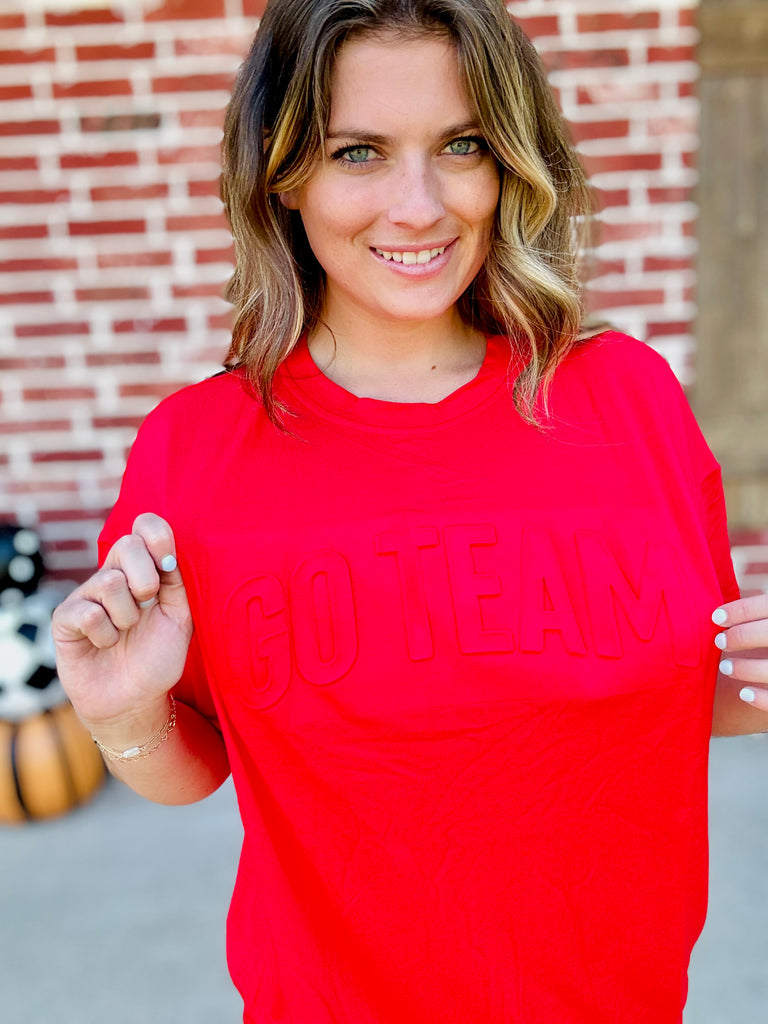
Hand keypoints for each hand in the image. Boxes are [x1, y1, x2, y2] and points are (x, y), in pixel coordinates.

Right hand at [52, 513, 192, 733]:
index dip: (157, 534)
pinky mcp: (65, 620)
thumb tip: (167, 553)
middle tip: (148, 605)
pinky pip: (88, 613)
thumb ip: (176, 583)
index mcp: (142, 569)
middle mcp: (112, 575)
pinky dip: (106, 634)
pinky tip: (105, 644)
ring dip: (128, 615)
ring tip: (125, 632)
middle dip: (147, 579)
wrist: (135, 700)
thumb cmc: (157, 656)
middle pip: (126, 544)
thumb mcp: (179, 617)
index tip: (168, 562)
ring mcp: (86, 596)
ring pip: (110, 581)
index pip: (144, 527)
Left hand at [713, 594, 767, 709]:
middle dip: (742, 636)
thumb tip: (734, 597)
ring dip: (747, 668)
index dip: (741, 610)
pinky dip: (763, 698)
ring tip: (725, 667)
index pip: (767, 605)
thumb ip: (762, 608)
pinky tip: (744, 693)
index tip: (716, 617)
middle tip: (720, 641)